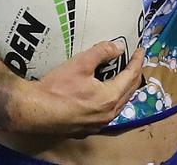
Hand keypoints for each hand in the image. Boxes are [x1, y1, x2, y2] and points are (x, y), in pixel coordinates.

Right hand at [5, 41, 145, 136]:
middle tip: (135, 62)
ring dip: (124, 89)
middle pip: (129, 92)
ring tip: (124, 76)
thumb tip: (119, 47)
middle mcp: (109, 113)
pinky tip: (106, 95)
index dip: (137, 61)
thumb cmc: (58, 87)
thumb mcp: (80, 63)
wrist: (35, 111)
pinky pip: (108, 113)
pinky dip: (113, 100)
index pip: (131, 76)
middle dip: (134, 75)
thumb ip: (102, 52)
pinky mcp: (87, 129)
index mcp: (110, 97)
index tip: (141, 50)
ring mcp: (99, 124)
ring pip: (120, 105)